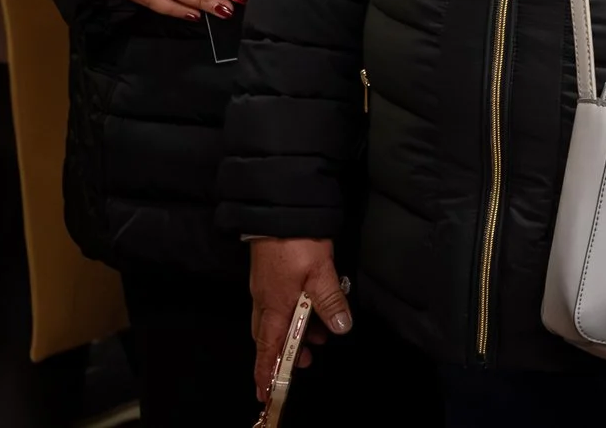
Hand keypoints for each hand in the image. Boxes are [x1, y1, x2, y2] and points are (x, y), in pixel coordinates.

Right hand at [249, 237, 349, 400]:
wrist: (279, 212)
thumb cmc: (296, 242)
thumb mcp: (321, 272)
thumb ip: (331, 302)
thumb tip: (340, 328)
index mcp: (274, 307)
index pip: (268, 349)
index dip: (267, 372)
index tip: (266, 393)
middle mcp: (264, 302)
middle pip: (269, 338)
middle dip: (284, 354)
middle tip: (304, 363)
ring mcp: (264, 289)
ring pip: (276, 321)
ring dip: (294, 333)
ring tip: (318, 337)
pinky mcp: (269, 277)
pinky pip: (278, 305)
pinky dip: (293, 314)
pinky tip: (311, 308)